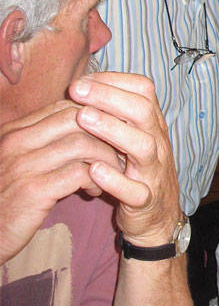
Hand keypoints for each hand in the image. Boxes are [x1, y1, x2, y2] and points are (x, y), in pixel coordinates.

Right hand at [0, 101, 122, 264]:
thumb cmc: (8, 198)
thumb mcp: (24, 163)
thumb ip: (49, 145)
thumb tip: (92, 128)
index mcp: (14, 131)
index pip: (65, 107)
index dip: (96, 118)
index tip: (112, 134)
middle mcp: (16, 142)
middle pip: (77, 118)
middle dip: (107, 133)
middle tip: (120, 150)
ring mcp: (22, 165)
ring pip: (83, 144)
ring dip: (106, 158)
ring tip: (111, 173)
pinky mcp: (32, 191)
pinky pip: (80, 173)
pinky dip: (97, 179)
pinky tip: (96, 191)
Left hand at [68, 72, 181, 246]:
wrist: (158, 218)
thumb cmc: (135, 172)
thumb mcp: (130, 138)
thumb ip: (115, 115)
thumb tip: (84, 85)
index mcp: (152, 125)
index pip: (143, 90)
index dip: (114, 80)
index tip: (83, 81)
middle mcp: (157, 143)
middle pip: (143, 111)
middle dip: (109, 96)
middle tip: (77, 90)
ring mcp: (153, 172)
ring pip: (143, 146)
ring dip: (112, 129)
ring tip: (83, 118)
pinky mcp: (146, 201)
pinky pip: (136, 191)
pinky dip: (116, 180)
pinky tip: (94, 170)